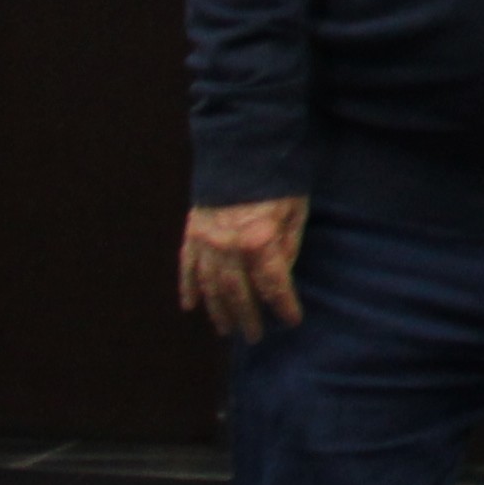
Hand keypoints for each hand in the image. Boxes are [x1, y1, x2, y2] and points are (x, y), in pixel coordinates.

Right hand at [178, 195, 308, 344]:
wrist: (243, 149)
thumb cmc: (279, 180)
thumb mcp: (295, 214)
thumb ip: (287, 249)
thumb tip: (280, 277)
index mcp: (259, 241)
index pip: (272, 285)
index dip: (283, 306)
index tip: (291, 321)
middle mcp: (228, 247)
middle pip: (237, 292)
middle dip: (247, 317)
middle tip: (254, 335)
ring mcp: (205, 241)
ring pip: (210, 286)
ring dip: (218, 310)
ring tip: (225, 328)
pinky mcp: (191, 233)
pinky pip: (188, 268)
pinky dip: (189, 288)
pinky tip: (190, 306)